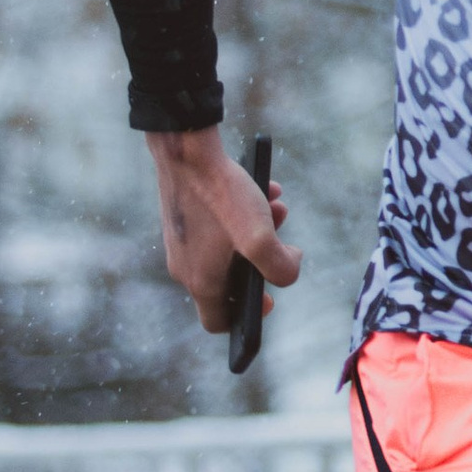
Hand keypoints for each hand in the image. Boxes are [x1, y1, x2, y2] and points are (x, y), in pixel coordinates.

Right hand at [146, 128, 299, 333]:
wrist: (186, 149)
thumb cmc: (221, 195)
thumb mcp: (261, 236)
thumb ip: (280, 266)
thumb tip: (289, 269)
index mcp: (200, 280)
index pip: (217, 321)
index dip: (244, 319)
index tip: (266, 298)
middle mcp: (185, 265)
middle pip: (229, 281)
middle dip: (262, 263)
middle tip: (281, 245)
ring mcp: (182, 241)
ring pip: (229, 247)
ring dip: (259, 233)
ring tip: (278, 210)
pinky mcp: (184, 217)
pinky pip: (220, 225)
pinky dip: (244, 214)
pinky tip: (266, 190)